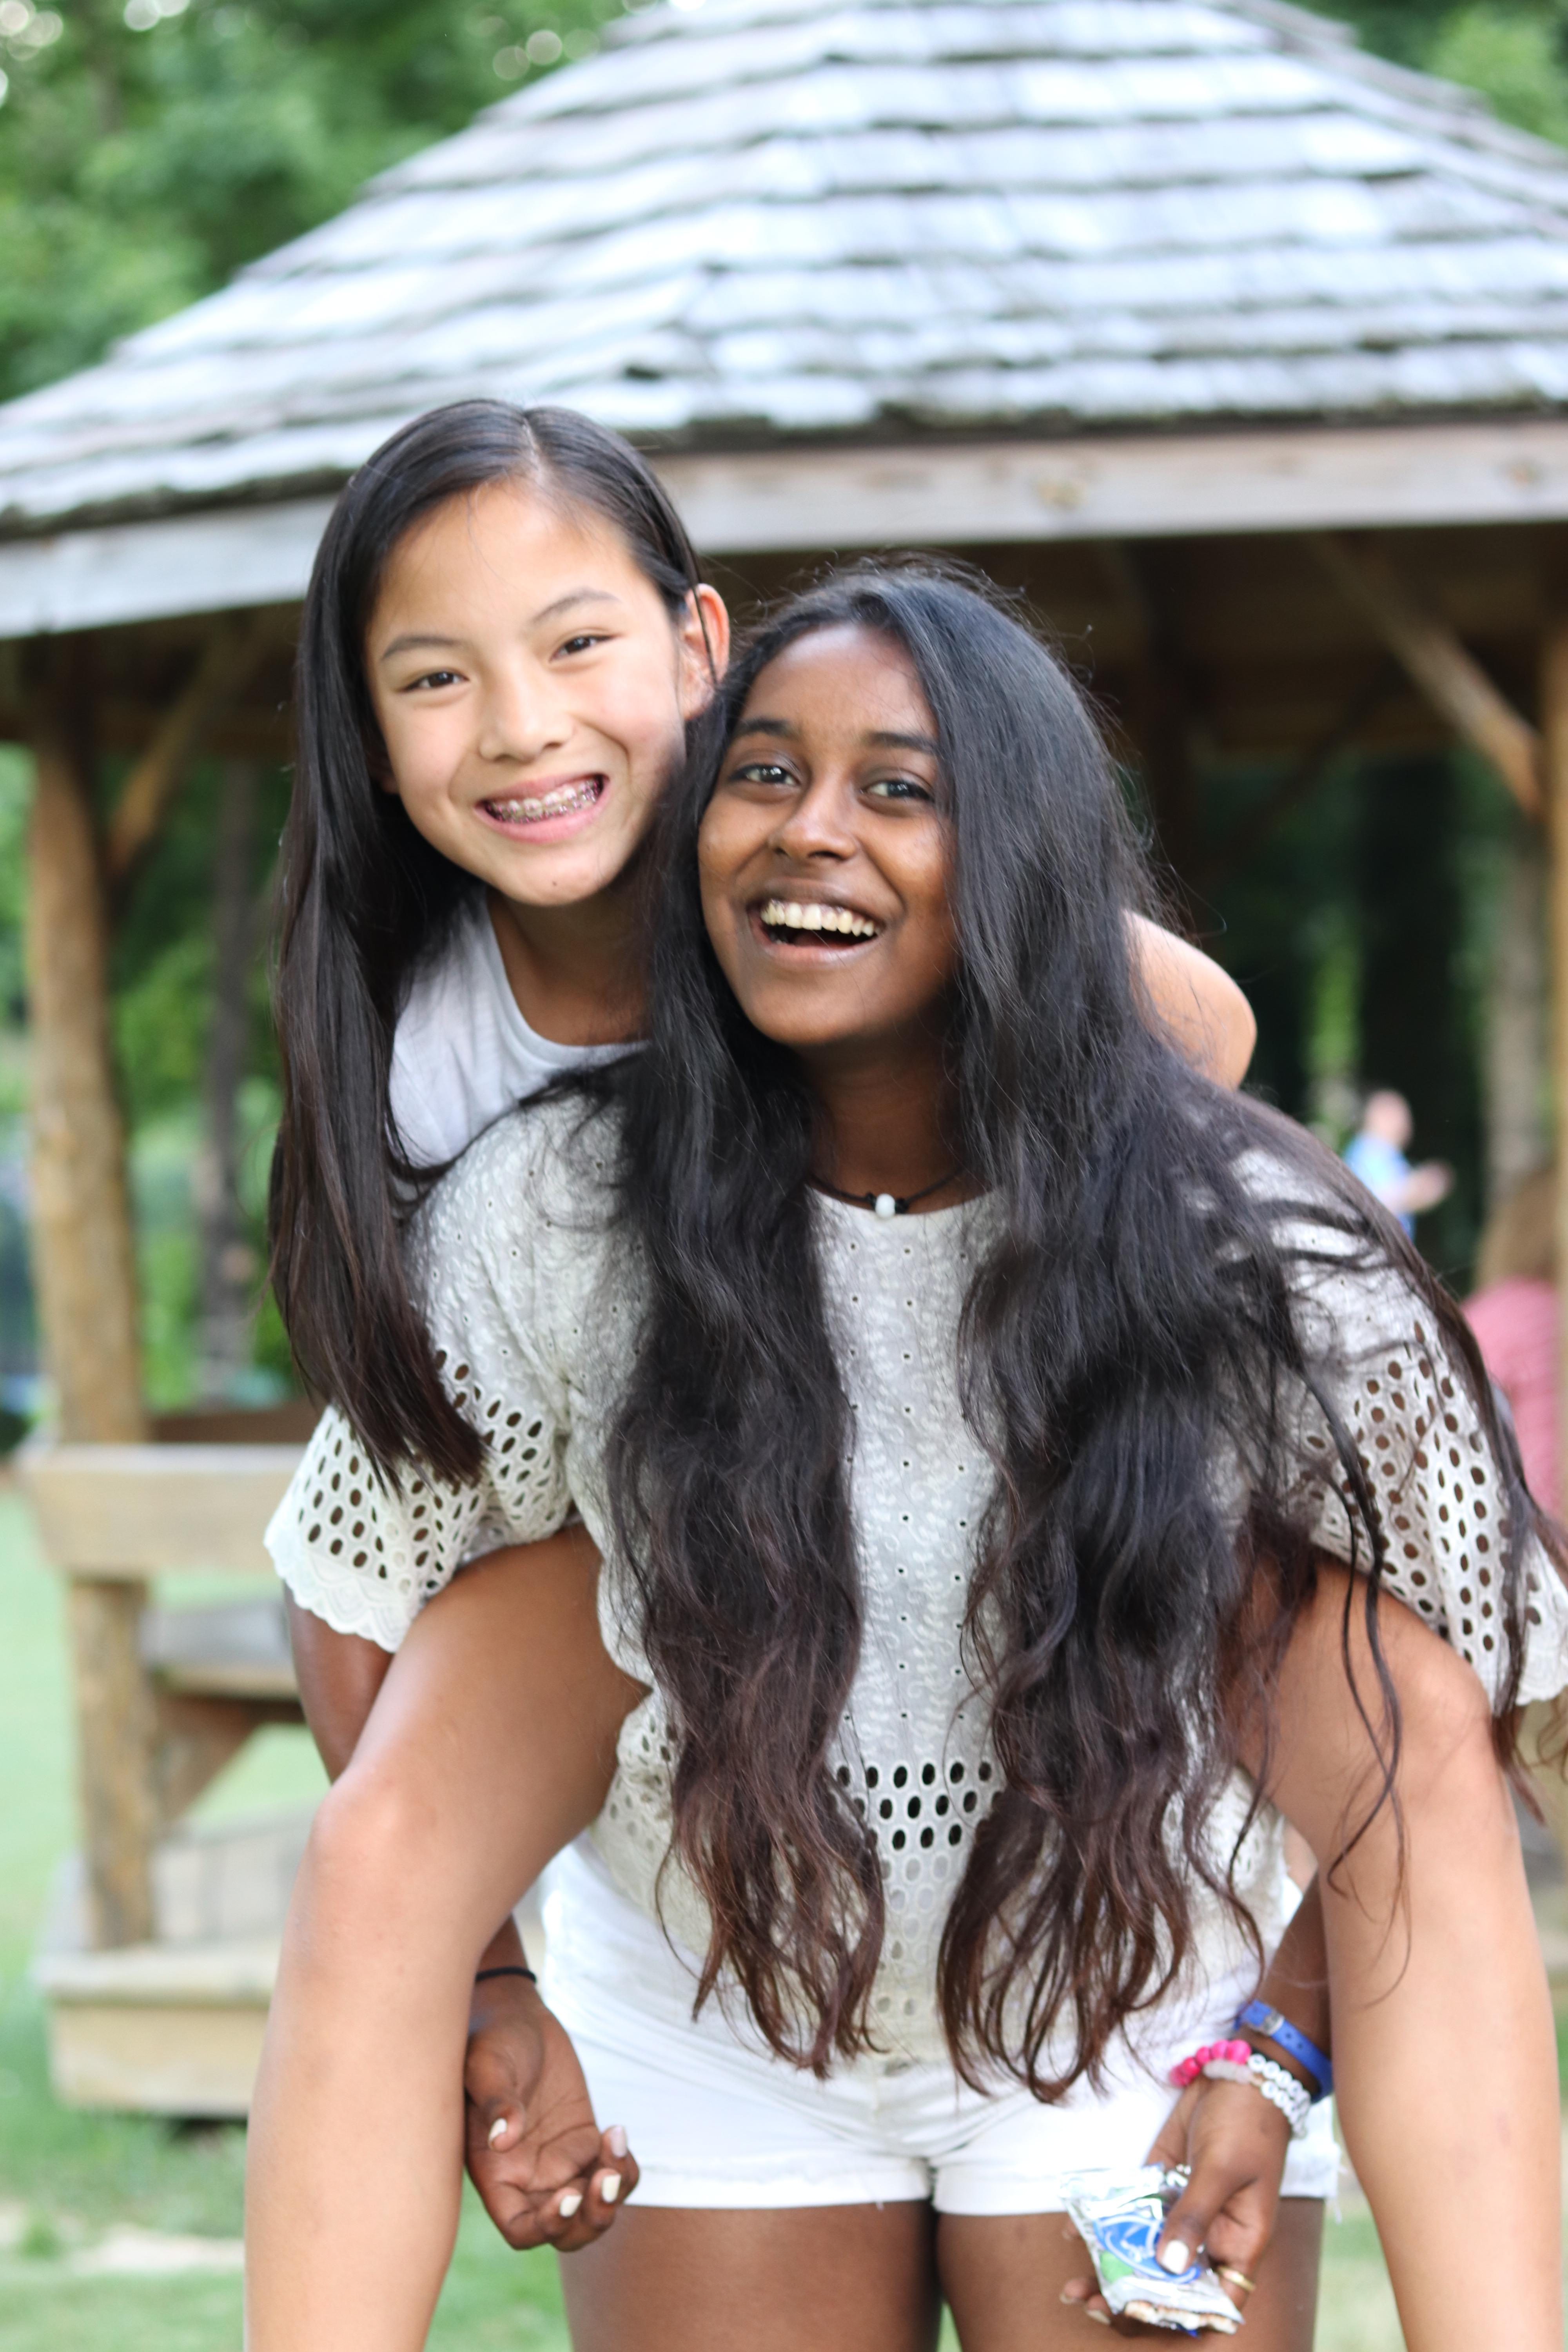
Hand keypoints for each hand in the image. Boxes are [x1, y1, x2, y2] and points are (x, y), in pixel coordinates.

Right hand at [464, 1974, 639, 2251]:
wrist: (514, 2014)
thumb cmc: (488, 2039)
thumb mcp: (484, 2064)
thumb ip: (494, 2102)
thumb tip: (501, 2139)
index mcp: (496, 2173)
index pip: (520, 2230)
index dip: (545, 2227)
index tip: (568, 2194)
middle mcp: (528, 2178)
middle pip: (565, 2233)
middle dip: (590, 2220)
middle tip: (604, 2179)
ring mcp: (559, 2161)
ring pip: (592, 2209)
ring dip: (612, 2195)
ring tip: (615, 2144)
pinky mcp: (584, 2141)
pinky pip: (611, 2174)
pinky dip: (624, 2168)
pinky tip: (617, 2132)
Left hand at [1058, 2076, 1288, 2326]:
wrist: (1240, 2072)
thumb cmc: (1248, 2124)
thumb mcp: (1222, 2170)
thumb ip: (1195, 2214)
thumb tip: (1169, 2265)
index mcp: (1238, 2245)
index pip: (1211, 2301)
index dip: (1178, 2317)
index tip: (1137, 2316)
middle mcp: (1210, 2236)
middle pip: (1170, 2283)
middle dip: (1131, 2297)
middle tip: (1089, 2301)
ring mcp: (1183, 2210)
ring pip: (1145, 2251)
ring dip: (1112, 2267)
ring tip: (1072, 2285)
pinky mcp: (1161, 2181)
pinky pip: (1132, 2211)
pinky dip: (1105, 2223)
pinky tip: (1073, 2232)